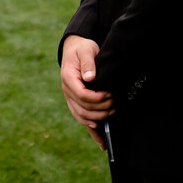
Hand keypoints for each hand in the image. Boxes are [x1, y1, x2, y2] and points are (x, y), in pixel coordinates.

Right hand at [60, 35, 111, 149]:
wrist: (74, 50)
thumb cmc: (82, 49)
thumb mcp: (86, 50)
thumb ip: (88, 63)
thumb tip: (90, 77)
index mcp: (68, 79)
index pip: (82, 95)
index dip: (98, 98)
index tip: (110, 94)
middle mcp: (67, 91)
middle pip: (83, 108)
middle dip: (101, 109)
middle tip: (115, 103)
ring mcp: (70, 98)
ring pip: (82, 116)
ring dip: (98, 118)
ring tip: (112, 112)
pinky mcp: (75, 102)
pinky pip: (80, 117)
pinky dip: (89, 127)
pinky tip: (99, 134)